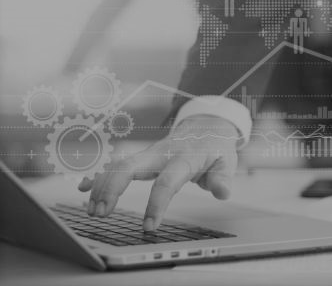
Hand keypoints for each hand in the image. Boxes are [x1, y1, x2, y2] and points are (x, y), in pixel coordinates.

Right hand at [78, 115, 238, 230]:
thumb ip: (223, 178)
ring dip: (102, 185)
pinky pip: (116, 164)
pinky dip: (99, 175)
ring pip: (119, 165)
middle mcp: (162, 153)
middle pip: (130, 166)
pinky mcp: (142, 157)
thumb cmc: (215, 147)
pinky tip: (83, 188)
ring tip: (92, 209)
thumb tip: (223, 193)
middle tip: (101, 213)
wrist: (207, 126)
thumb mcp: (226, 162)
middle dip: (112, 188)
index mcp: (184, 157)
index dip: (157, 204)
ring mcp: (149, 154)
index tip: (149, 227)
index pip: (168, 181)